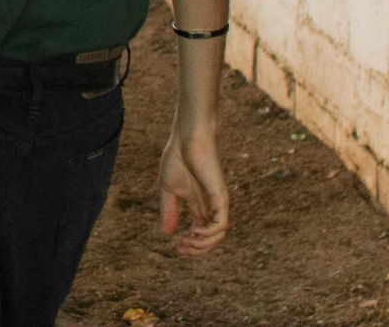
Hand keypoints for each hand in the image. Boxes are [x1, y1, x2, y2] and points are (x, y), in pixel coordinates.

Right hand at [159, 131, 229, 255]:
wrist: (187, 138)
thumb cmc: (178, 158)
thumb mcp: (168, 189)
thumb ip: (169, 210)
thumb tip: (167, 233)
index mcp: (198, 205)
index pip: (201, 233)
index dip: (191, 245)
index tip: (176, 248)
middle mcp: (210, 207)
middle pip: (211, 238)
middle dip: (197, 249)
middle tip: (180, 250)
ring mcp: (217, 203)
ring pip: (218, 235)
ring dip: (203, 244)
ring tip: (186, 242)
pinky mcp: (221, 198)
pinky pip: (222, 224)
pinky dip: (210, 234)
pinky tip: (194, 231)